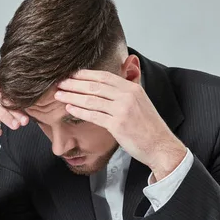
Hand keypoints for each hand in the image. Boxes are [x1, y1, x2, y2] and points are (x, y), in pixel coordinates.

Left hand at [54, 70, 185, 179]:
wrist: (160, 145)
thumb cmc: (148, 127)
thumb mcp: (140, 102)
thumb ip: (125, 93)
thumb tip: (107, 87)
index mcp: (132, 88)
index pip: (104, 76)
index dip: (86, 74)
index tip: (72, 74)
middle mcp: (127, 96)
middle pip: (95, 86)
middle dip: (74, 84)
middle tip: (60, 83)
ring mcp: (122, 110)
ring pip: (92, 100)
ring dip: (72, 96)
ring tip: (59, 95)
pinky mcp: (118, 125)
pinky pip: (94, 115)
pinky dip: (79, 111)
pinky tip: (69, 108)